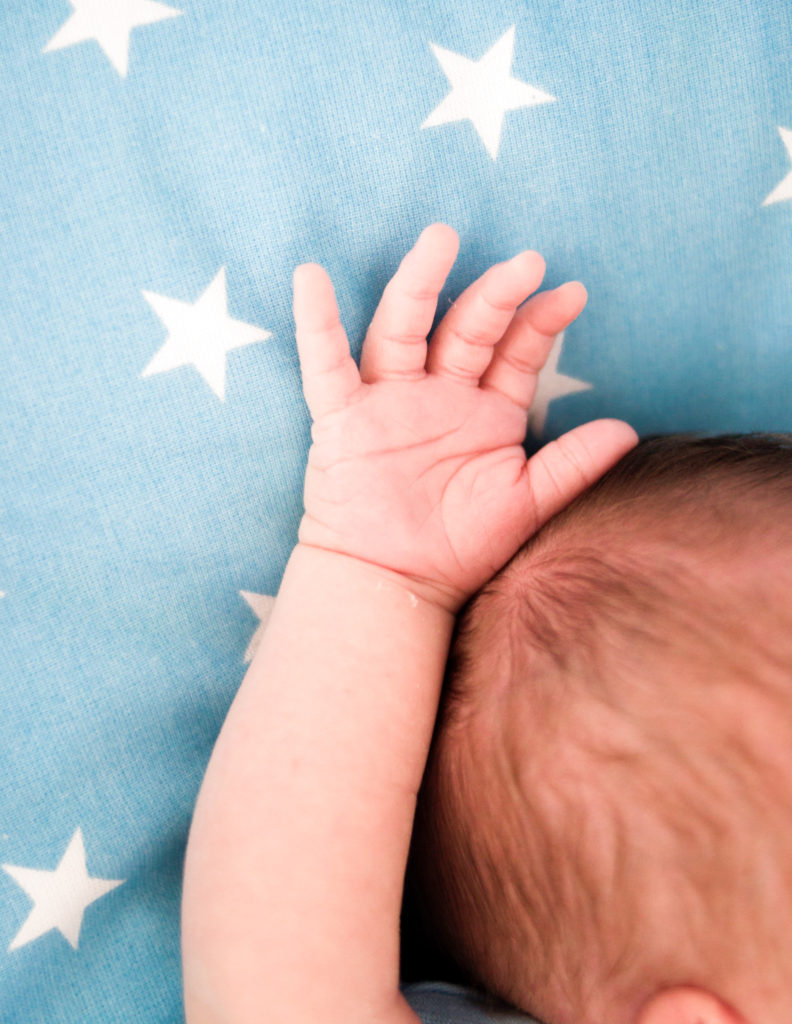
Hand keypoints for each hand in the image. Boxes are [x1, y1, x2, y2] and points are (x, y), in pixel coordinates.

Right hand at [292, 224, 637, 611]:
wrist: (396, 584)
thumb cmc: (461, 546)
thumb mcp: (525, 502)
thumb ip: (572, 464)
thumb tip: (626, 430)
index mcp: (484, 411)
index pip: (515, 351)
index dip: (541, 322)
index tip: (572, 294)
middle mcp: (438, 394)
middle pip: (466, 329)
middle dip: (495, 295)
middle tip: (526, 262)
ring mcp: (389, 401)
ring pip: (403, 330)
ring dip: (420, 286)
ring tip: (441, 240)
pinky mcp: (343, 419)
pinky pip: (326, 365)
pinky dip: (316, 324)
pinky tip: (311, 278)